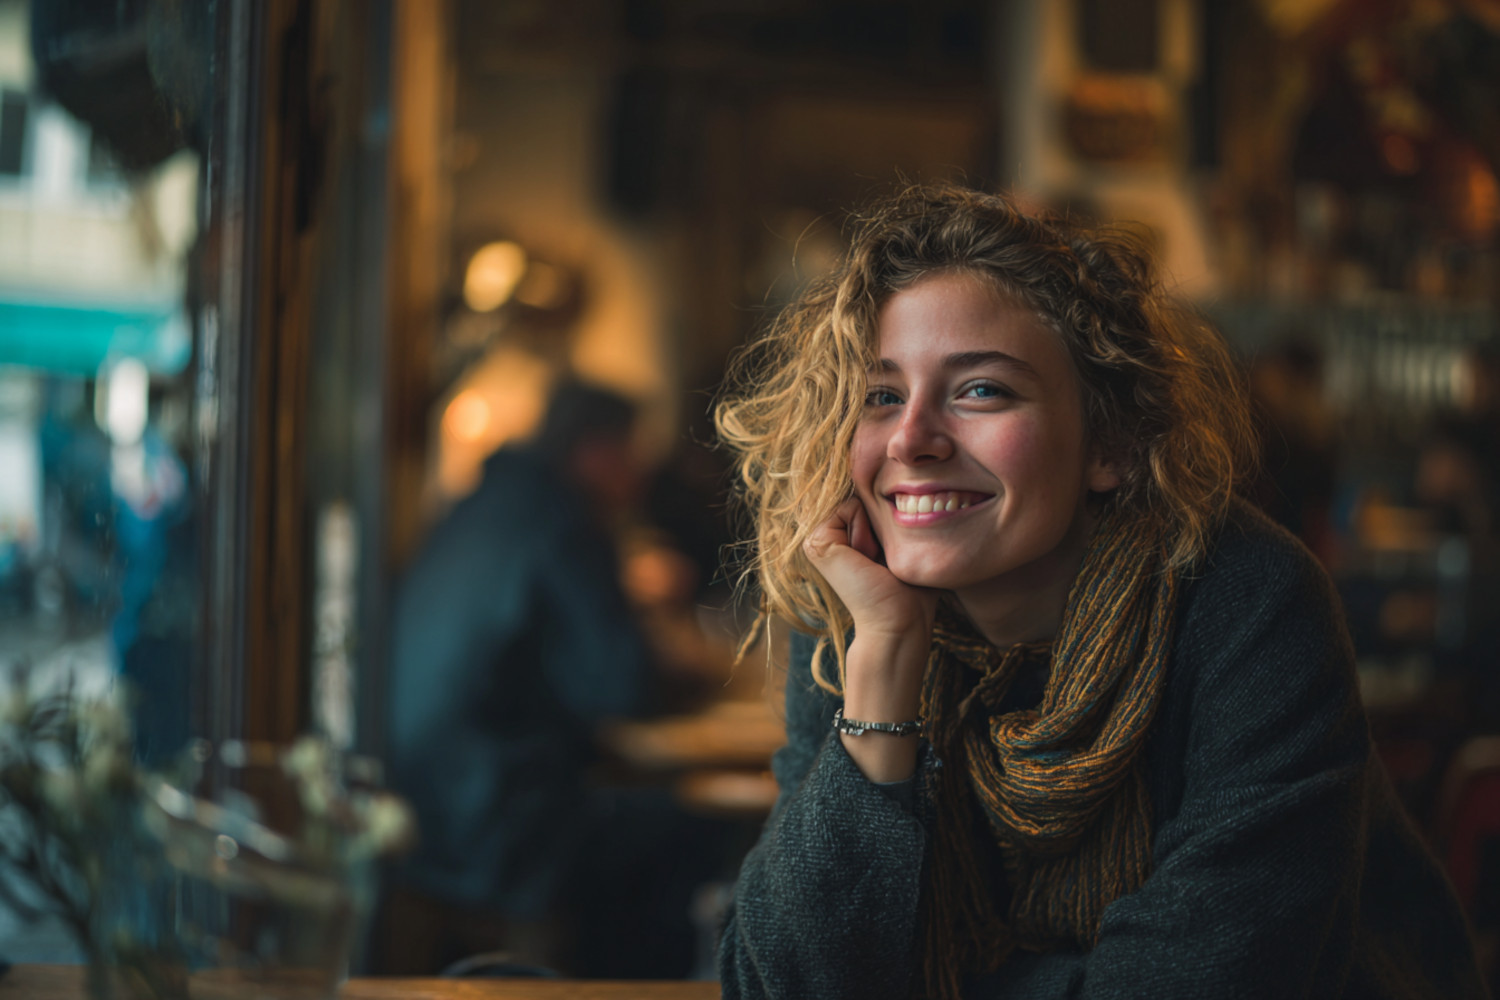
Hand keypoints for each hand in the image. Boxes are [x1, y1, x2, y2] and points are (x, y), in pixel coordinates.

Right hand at [802, 498, 936, 639]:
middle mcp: (826, 535)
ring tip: (874, 560)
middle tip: (882, 559)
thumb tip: (893, 481)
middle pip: (861, 495)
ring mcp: (816, 538)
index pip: (868, 496)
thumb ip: (889, 514)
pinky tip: (865, 558)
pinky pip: (848, 507)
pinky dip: (865, 530)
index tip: (888, 552)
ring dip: (874, 528)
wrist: (898, 620)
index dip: (887, 516)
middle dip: (880, 521)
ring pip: (855, 500)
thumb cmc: (910, 587)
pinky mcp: (816, 541)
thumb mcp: (900, 541)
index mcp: (843, 535)